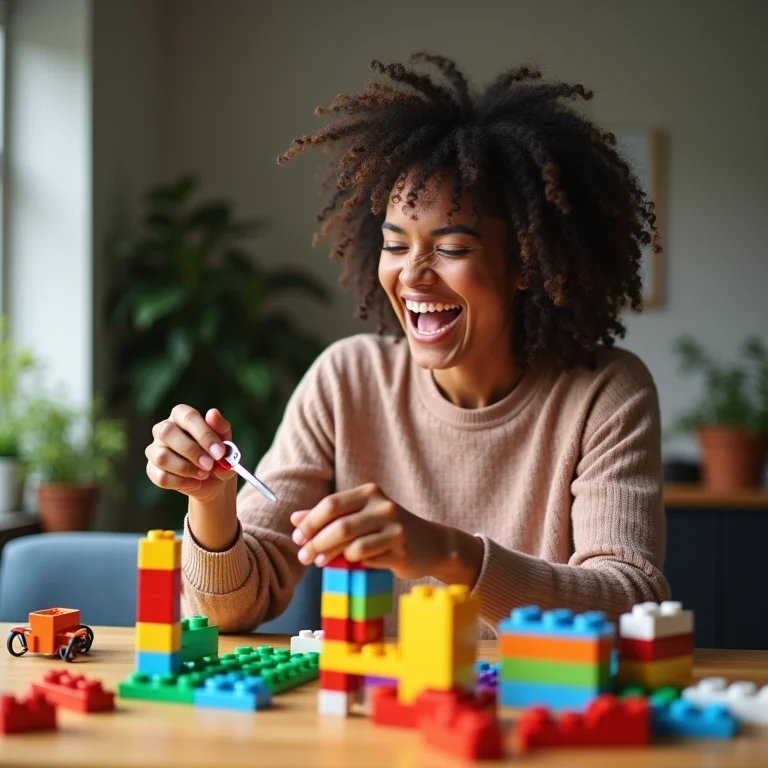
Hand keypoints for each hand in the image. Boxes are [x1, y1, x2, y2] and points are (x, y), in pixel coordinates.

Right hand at [146, 405, 235, 503]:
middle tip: (210, 465)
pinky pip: (160, 477)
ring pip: (162, 457)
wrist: (215, 480)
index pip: (188, 416)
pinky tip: (194, 483)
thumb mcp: (226, 442)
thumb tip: (212, 413)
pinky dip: (180, 483)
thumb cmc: (218, 455)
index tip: (220, 452)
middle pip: (167, 432)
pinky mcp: (152, 469)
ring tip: (204, 474)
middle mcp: (164, 428)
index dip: (204, 434)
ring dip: (186, 469)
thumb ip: (221, 428)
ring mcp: (155, 449)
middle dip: (192, 451)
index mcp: (182, 415)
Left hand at [289, 482, 449, 580]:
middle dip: (316, 541)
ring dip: (330, 554)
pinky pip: (367, 557)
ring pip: (352, 543)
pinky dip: (354, 562)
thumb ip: (329, 516)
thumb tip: (295, 518)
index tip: (297, 536)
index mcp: (369, 492)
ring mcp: (394, 526)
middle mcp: (383, 505)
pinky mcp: (401, 548)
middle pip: (339, 524)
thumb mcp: (360, 516)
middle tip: (303, 555)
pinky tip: (351, 563)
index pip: (331, 504)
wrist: (431, 544)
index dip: (310, 521)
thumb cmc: (388, 530)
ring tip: (319, 562)